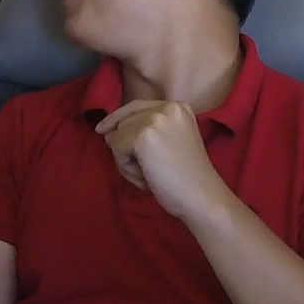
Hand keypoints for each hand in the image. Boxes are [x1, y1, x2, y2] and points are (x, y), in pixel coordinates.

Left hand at [95, 100, 230, 220]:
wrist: (201, 196)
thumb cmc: (186, 179)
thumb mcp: (171, 143)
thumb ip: (147, 131)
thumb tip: (107, 132)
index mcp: (178, 107)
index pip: (136, 106)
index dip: (117, 119)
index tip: (102, 130)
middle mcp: (167, 107)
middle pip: (123, 122)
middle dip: (127, 150)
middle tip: (149, 173)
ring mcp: (155, 119)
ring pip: (117, 136)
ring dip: (127, 162)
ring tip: (151, 176)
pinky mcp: (143, 135)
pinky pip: (116, 149)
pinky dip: (126, 168)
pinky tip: (148, 177)